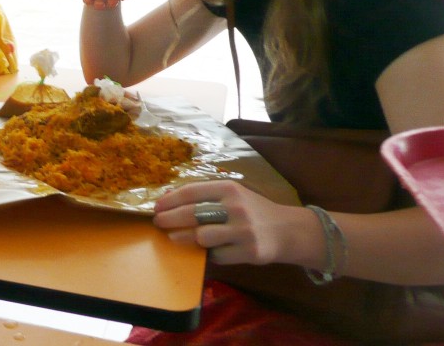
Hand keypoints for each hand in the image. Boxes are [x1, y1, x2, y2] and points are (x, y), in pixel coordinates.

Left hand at [152, 180, 294, 265]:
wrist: (287, 230)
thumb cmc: (252, 210)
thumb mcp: (233, 195)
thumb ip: (206, 196)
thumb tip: (169, 197)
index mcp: (229, 188)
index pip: (191, 192)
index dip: (170, 200)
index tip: (156, 207)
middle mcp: (236, 207)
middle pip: (192, 213)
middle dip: (169, 219)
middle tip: (158, 223)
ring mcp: (243, 230)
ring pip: (202, 236)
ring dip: (184, 238)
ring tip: (174, 238)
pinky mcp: (250, 252)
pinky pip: (217, 256)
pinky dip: (208, 254)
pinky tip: (203, 251)